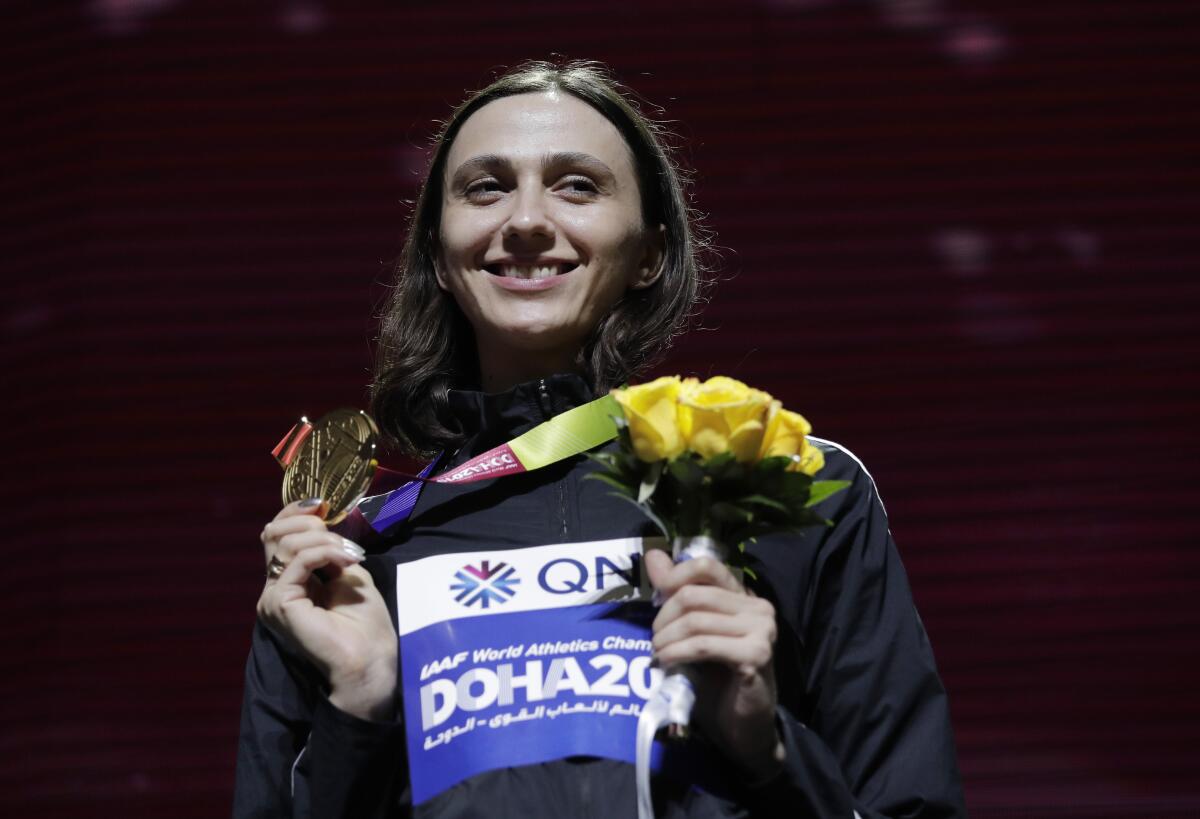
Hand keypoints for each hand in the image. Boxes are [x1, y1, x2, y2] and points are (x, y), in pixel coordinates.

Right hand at [257, 498, 397, 721]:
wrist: (371, 659)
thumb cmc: (364, 622)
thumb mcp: (348, 571)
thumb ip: (329, 548)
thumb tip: (319, 517)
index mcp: (290, 579)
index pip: (277, 533)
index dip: (295, 512)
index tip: (324, 504)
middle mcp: (275, 588)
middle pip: (274, 533)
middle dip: (312, 525)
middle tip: (344, 541)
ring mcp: (273, 597)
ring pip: (286, 544)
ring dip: (325, 540)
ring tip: (351, 555)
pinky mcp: (279, 604)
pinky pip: (296, 562)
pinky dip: (325, 554)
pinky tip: (347, 562)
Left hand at [643, 549, 784, 777]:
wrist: (742, 727)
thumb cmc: (718, 680)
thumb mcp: (693, 632)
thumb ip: (676, 594)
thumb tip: (653, 555)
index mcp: (744, 597)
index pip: (707, 566)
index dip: (675, 575)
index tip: (657, 596)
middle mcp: (758, 608)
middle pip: (694, 595)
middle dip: (664, 616)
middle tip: (655, 638)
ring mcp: (762, 631)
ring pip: (696, 620)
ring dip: (666, 639)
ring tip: (658, 653)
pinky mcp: (756, 655)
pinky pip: (704, 645)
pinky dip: (677, 653)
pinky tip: (667, 663)